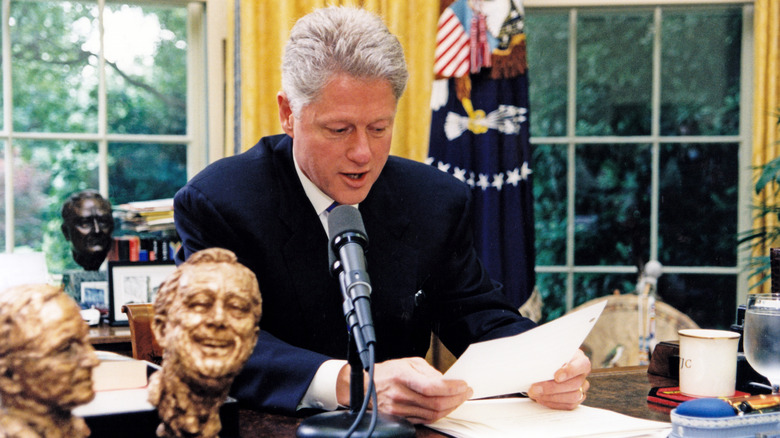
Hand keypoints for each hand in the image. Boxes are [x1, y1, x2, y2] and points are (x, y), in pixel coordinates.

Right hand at [336, 357, 472, 423]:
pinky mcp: (400, 418)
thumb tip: (446, 380)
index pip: (433, 386)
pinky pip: (424, 420)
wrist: (366, 387)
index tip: (463, 385)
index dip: (452, 388)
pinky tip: (445, 407)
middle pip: (435, 403)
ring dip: (450, 408)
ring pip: (432, 414)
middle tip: (466, 393)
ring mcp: (399, 409)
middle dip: (456, 399)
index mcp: (403, 377)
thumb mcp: (409, 363)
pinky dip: (438, 415)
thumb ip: (429, 371)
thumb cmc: (388, 372)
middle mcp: (400, 394)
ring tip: (458, 400)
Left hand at [527, 349, 590, 409]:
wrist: (549, 364)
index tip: (556, 376)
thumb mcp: (550, 352)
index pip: (582, 365)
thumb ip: (549, 358)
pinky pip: (568, 405)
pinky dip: (553, 403)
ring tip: (535, 394)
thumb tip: (538, 366)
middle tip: (535, 388)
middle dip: (552, 388)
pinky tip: (541, 399)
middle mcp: (583, 375)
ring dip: (551, 397)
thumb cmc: (550, 356)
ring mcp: (581, 388)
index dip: (570, 372)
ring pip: (573, 397)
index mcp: (580, 360)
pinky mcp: (576, 399)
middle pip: (575, 384)